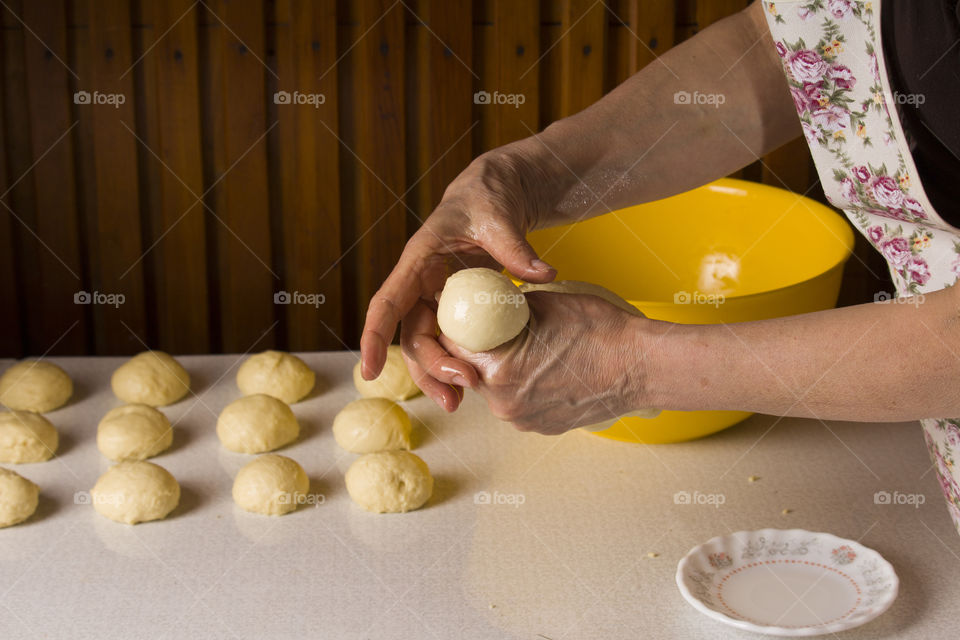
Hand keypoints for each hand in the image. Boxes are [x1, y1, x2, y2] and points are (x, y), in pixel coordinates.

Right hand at [360, 145, 562, 411]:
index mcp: (419, 260)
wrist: (495, 195)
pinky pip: (448, 339)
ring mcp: (435, 296)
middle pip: (411, 334)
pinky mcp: (453, 305)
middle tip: (455, 396)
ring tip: (457, 403)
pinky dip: (457, 360)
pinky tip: (470, 385)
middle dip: (427, 368)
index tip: (369, 370)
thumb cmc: (488, 199)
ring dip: (438, 374)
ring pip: (427, 344)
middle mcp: (420, 283)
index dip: (375, 336)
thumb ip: (516, 247)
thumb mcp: (499, 217)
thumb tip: (544, 275)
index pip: (388, 302)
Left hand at [438, 291, 649, 433]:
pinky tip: (547, 368)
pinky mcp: (539, 427)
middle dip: (479, 349)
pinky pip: (517, 402)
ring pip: (494, 388)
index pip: (453, 347)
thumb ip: (503, 309)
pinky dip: (523, 385)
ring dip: (501, 369)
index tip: (462, 317)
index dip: (456, 328)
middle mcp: (503, 402)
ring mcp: (522, 419)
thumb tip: (484, 305)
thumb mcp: (542, 303)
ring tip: (532, 348)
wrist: (640, 367)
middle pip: (470, 370)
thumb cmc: (598, 331)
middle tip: (497, 330)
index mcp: (498, 369)